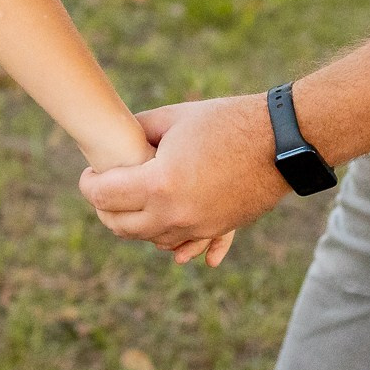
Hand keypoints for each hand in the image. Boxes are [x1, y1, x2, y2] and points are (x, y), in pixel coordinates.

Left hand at [78, 95, 293, 250]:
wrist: (281, 141)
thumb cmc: (226, 122)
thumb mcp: (173, 117)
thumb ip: (138, 130)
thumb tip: (114, 138)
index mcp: (159, 184)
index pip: (104, 195)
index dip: (88, 183)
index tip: (89, 174)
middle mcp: (175, 214)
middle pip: (121, 226)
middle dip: (105, 208)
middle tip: (102, 190)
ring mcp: (198, 227)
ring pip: (151, 240)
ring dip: (135, 226)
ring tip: (131, 204)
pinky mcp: (218, 229)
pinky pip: (191, 247)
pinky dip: (177, 247)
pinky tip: (173, 252)